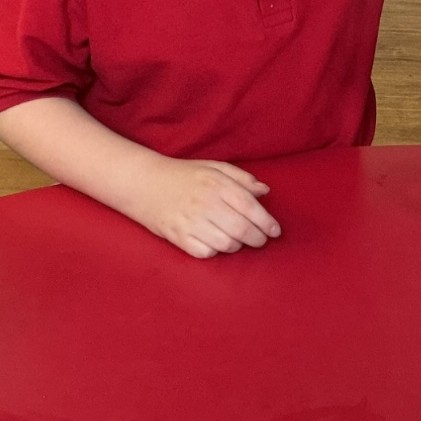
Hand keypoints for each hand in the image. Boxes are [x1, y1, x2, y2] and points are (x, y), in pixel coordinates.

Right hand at [126, 158, 281, 258]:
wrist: (145, 184)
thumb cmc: (184, 175)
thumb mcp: (214, 167)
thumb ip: (242, 178)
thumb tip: (265, 191)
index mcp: (217, 184)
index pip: (250, 207)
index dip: (267, 222)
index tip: (275, 231)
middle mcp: (206, 204)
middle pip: (242, 230)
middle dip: (258, 239)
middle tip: (260, 239)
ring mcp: (191, 222)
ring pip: (227, 245)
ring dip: (237, 245)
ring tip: (238, 239)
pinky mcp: (179, 237)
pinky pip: (206, 253)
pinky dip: (215, 251)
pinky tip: (216, 243)